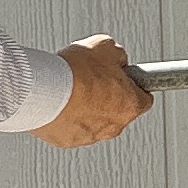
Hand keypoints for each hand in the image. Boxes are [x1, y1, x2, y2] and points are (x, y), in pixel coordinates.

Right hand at [39, 36, 155, 148]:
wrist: (43, 89)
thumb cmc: (75, 71)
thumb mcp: (106, 47)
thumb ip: (118, 56)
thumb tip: (118, 59)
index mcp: (130, 104)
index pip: (144, 99)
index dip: (133, 85)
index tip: (124, 79)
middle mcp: (114, 125)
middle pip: (118, 111)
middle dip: (108, 97)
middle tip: (93, 80)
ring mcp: (91, 136)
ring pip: (94, 121)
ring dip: (87, 108)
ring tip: (72, 89)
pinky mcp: (67, 141)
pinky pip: (72, 128)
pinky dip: (68, 117)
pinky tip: (60, 101)